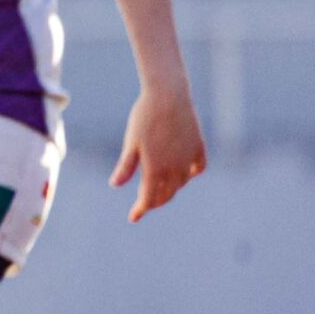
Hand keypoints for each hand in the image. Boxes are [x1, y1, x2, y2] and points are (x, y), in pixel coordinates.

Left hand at [110, 83, 206, 220]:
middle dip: (154, 202)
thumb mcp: (131, 143)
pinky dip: (190, 174)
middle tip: (144, 204)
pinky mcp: (199, 147)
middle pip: (166, 194)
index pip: (149, 199)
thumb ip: (125, 166)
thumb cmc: (144, 118)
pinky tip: (184, 175)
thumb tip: (115, 185)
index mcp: (155, 169)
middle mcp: (175, 168)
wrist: (168, 95)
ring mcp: (189, 158)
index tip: (133, 217)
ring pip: (181, 183)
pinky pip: (197, 168)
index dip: (140, 209)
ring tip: (160, 190)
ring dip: (171, 190)